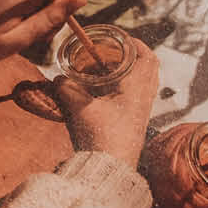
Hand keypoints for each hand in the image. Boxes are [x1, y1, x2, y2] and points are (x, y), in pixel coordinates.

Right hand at [58, 36, 159, 162]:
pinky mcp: (135, 123)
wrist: (111, 169)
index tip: (120, 37)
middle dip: (134, 56)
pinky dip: (127, 88)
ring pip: (144, 82)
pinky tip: (110, 94)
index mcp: (137, 86)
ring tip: (112, 70)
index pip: (145, 55)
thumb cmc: (101, 137)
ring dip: (132, 72)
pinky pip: (138, 96)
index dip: (134, 43)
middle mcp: (144, 96)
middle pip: (149, 67)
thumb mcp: (81, 110)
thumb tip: (58, 78)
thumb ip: (69, 90)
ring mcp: (142, 110)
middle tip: (116, 52)